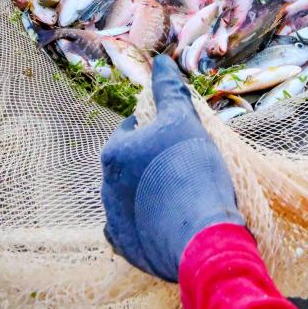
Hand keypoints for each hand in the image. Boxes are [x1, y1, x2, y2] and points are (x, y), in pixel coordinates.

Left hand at [101, 55, 243, 281]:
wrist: (201, 234)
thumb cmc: (190, 167)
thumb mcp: (183, 120)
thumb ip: (169, 90)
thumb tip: (161, 61)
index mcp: (115, 153)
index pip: (134, 129)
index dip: (159, 128)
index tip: (181, 135)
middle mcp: (106, 186)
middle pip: (132, 163)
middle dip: (152, 160)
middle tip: (184, 163)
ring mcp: (115, 220)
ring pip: (131, 196)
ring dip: (149, 192)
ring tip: (180, 194)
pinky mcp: (127, 248)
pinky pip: (133, 229)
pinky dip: (146, 223)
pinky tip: (167, 220)